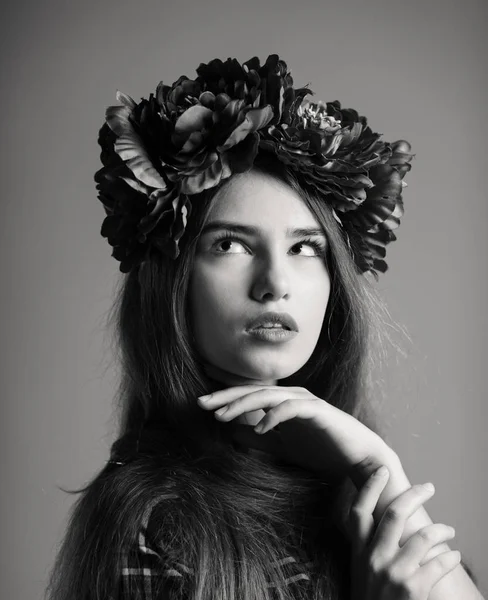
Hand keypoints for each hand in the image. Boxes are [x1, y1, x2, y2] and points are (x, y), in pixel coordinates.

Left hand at [197, 384, 394, 475]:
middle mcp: (291, 396)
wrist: (358, 458)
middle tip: (200, 403)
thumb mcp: (282, 447)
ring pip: (268, 396)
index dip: (225, 391)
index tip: (200, 395)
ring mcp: (305, 401)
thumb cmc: (322, 450)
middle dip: (225, 396)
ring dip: (243, 405)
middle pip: (252, 390)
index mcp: (282, 401)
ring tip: (221, 417)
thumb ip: (260, 440)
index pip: (248, 393)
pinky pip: (291, 409)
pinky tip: (258, 429)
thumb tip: (231, 436)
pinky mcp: (318, 411)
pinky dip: (273, 417)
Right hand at [349, 466, 460, 599]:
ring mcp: (394, 573)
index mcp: (358, 552)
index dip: (370, 487)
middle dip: (415, 495)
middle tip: (429, 488)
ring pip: (423, 536)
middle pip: (394, 514)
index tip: (383, 471)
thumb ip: (369, 547)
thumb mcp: (361, 571)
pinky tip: (455, 555)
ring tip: (450, 531)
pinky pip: (439, 562)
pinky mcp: (415, 589)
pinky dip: (451, 556)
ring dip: (442, 530)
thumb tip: (386, 521)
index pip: (359, 511)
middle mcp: (374, 558)